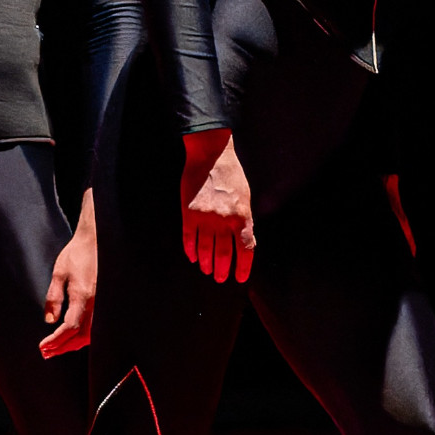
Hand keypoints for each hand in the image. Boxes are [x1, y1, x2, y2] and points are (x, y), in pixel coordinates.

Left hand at [42, 195, 97, 356]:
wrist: (98, 241)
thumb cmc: (77, 254)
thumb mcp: (59, 273)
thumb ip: (54, 298)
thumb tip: (50, 320)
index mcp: (83, 296)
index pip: (69, 327)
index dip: (56, 340)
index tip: (43, 347)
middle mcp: (96, 303)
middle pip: (80, 336)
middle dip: (62, 347)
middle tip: (47, 352)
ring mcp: (103, 304)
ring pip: (91, 335)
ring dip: (73, 345)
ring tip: (57, 348)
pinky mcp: (106, 303)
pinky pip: (97, 327)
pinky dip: (84, 336)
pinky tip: (74, 338)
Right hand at [181, 130, 254, 283]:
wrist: (211, 156)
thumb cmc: (231, 176)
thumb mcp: (245, 199)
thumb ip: (244, 221)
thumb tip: (245, 243)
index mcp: (242, 217)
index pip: (246, 249)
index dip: (243, 267)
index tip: (240, 277)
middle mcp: (224, 221)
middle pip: (224, 254)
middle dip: (222, 270)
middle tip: (220, 278)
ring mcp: (205, 218)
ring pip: (205, 250)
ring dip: (206, 263)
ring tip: (207, 269)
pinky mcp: (189, 214)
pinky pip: (189, 239)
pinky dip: (190, 251)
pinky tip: (193, 257)